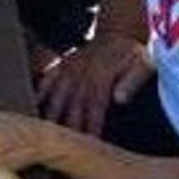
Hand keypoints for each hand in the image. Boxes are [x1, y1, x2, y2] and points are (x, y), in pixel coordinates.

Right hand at [38, 32, 154, 135]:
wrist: (119, 32)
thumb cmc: (131, 53)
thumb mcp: (142, 63)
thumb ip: (132, 81)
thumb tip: (120, 99)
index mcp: (101, 74)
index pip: (94, 105)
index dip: (91, 125)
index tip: (88, 143)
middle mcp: (82, 71)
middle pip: (73, 103)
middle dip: (69, 126)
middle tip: (66, 147)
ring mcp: (70, 66)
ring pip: (57, 93)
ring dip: (53, 113)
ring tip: (49, 132)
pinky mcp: (63, 63)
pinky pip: (48, 77)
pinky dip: (41, 90)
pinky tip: (36, 102)